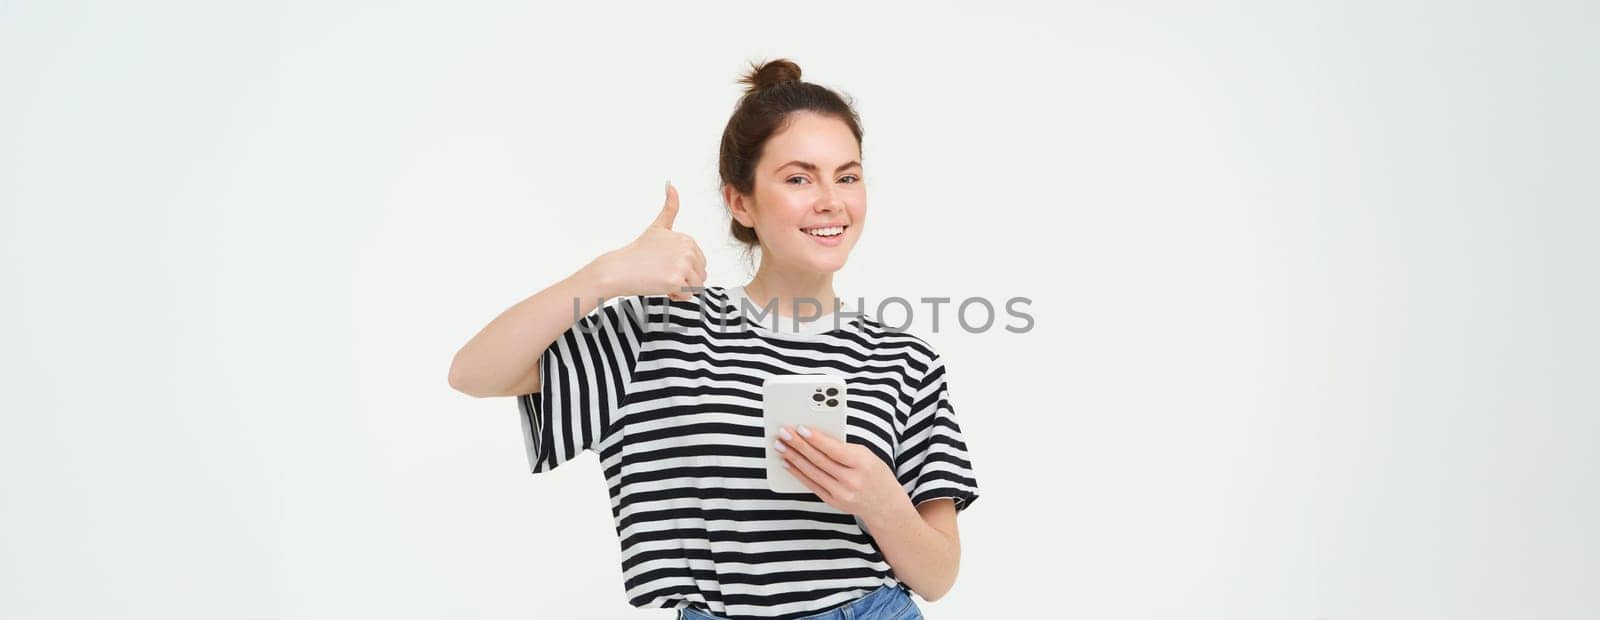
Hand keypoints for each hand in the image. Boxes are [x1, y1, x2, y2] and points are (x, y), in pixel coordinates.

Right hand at [591, 182, 707, 300]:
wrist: (619, 269)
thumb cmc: (637, 252)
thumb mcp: (657, 227)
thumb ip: (669, 207)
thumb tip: (671, 184)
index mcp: (687, 239)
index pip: (700, 263)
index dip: (684, 268)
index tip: (666, 264)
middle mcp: (688, 250)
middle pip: (700, 275)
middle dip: (684, 279)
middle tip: (662, 273)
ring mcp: (682, 265)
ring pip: (696, 287)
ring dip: (681, 288)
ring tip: (662, 279)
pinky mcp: (676, 280)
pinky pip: (687, 296)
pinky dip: (675, 296)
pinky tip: (661, 286)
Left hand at [775, 424, 912, 525]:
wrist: (884, 504)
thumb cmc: (874, 473)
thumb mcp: (866, 455)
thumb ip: (843, 447)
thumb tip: (814, 436)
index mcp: (862, 464)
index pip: (835, 450)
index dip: (816, 439)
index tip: (800, 427)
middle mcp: (851, 481)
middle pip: (819, 460)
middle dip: (798, 445)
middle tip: (783, 433)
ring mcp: (841, 493)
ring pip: (812, 472)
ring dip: (793, 457)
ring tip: (780, 445)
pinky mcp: (832, 501)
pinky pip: (811, 485)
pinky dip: (797, 473)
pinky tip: (787, 463)